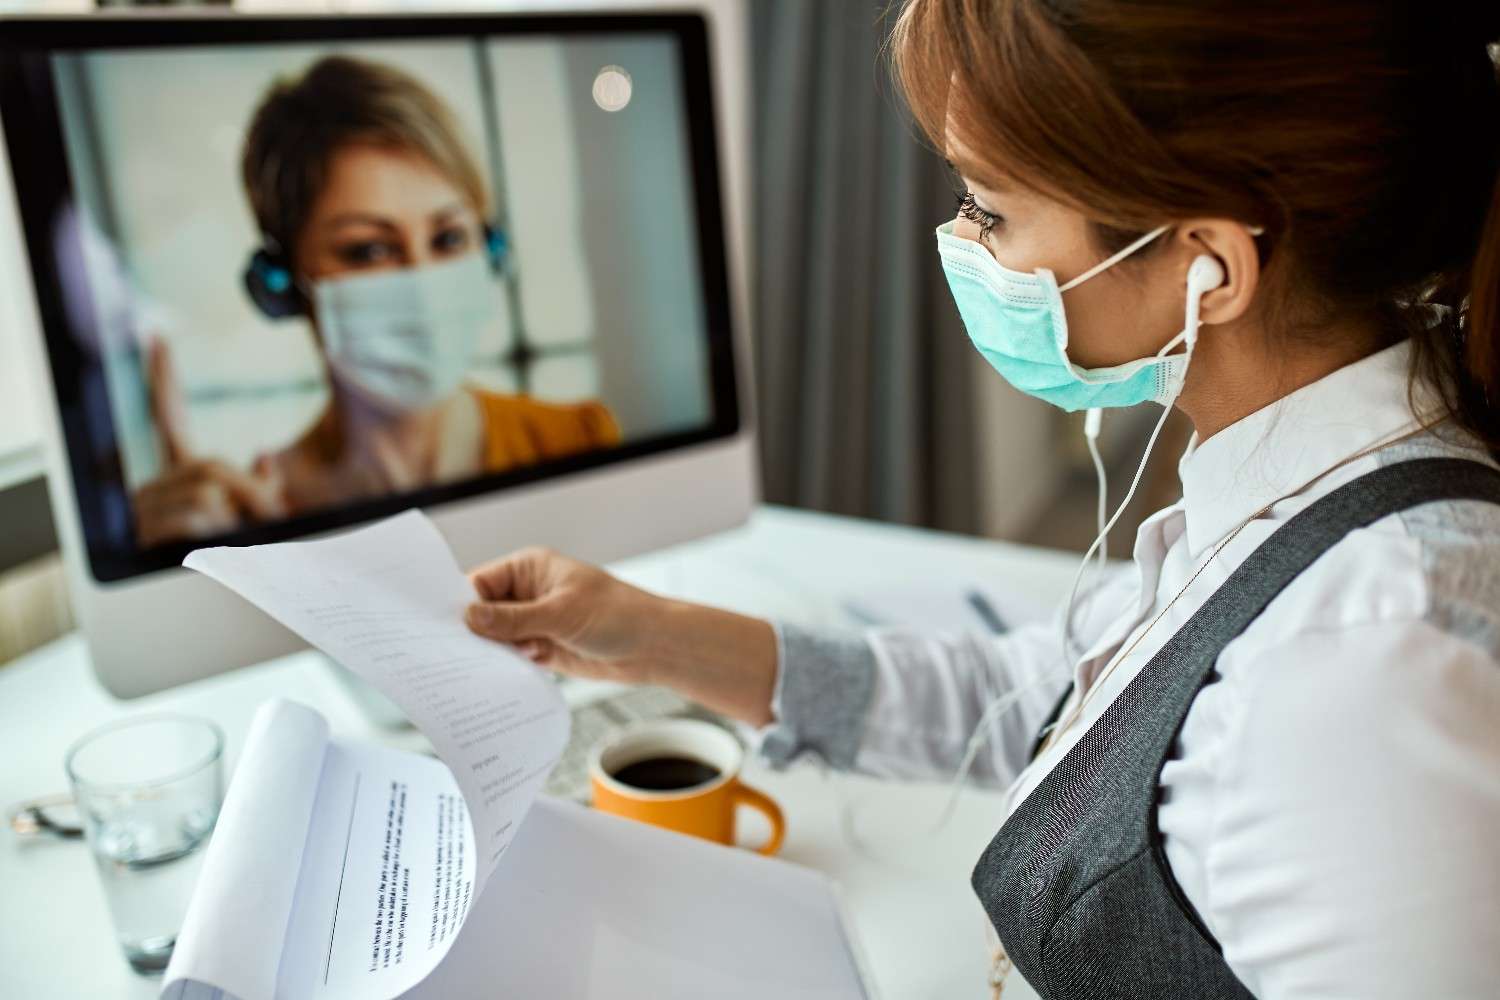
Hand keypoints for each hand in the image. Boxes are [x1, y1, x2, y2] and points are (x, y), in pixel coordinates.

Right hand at [131, 338, 287, 547]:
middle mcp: (152, 488)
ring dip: (238, 522)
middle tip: (266, 525)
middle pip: (211, 467)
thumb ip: (260, 490)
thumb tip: (267, 457)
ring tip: (235, 547)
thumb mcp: (254, 523)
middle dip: (252, 497)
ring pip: (208, 496)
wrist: (196, 614)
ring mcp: (143, 513)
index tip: (159, 339)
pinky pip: (196, 519)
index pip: (169, 418)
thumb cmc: (232, 564)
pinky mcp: (141, 537)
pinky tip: (213, 549)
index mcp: (179, 478)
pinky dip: (218, 535)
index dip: (164, 379)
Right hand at [464, 548, 779, 725]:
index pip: (481, 583)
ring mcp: (535, 622)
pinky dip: (503, 669)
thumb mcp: (560, 614)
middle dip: (470, 632)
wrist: (654, 647)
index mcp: (530, 569)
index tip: (436, 627)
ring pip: (496, 638)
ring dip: (487, 654)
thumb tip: (469, 617)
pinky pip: (512, 658)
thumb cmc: (618, 615)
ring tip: (464, 674)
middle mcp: (528, 593)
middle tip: (443, 656)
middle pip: (484, 612)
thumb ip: (513, 619)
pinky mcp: (543, 649)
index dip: (459, 604)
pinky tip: (490, 683)